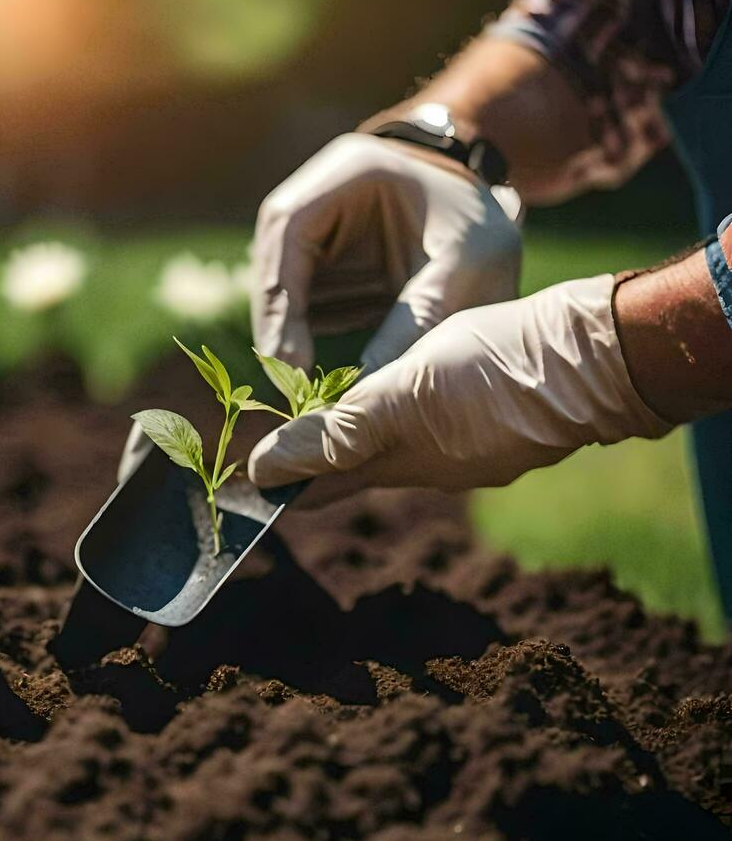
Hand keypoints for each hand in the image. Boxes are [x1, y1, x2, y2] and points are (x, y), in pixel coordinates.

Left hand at [247, 275, 673, 505]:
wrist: (598, 359)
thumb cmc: (497, 370)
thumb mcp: (403, 393)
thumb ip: (339, 430)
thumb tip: (268, 469)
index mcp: (400, 461)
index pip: (321, 481)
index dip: (283, 479)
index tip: (242, 481)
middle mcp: (433, 466)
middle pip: (357, 467)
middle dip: (315, 461)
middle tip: (270, 458)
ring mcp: (472, 450)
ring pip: (399, 446)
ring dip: (362, 439)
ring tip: (326, 425)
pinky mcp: (502, 426)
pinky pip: (439, 428)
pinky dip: (408, 419)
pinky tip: (410, 402)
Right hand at [250, 133, 523, 373]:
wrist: (487, 206)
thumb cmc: (478, 223)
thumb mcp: (466, 265)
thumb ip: (419, 318)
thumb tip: (367, 386)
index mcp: (347, 173)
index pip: (288, 232)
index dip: (282, 299)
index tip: (291, 361)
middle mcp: (314, 196)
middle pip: (272, 265)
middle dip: (279, 329)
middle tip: (291, 388)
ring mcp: (309, 229)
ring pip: (279, 290)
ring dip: (287, 338)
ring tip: (304, 391)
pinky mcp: (316, 260)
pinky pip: (300, 303)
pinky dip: (306, 338)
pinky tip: (317, 376)